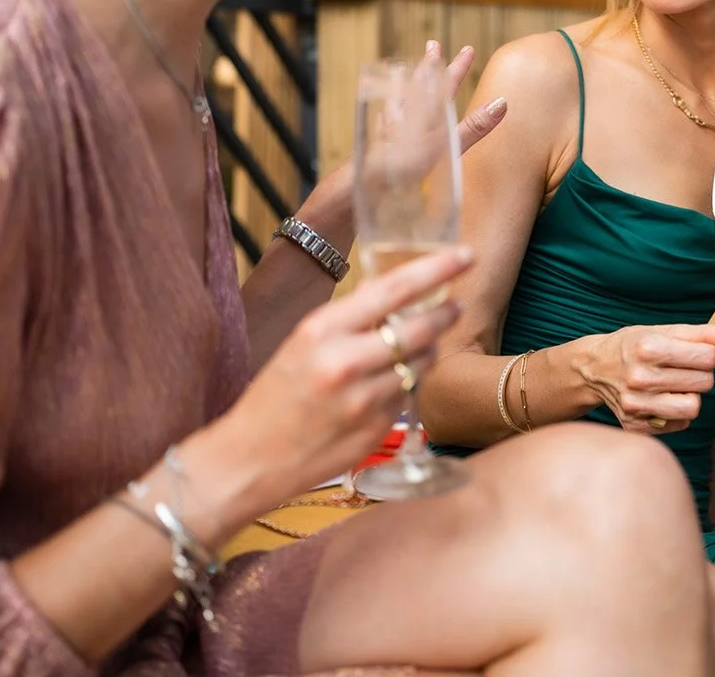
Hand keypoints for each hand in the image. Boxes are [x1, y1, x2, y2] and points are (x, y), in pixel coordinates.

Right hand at [208, 249, 469, 505]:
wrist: (249, 459)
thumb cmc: (274, 395)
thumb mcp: (301, 343)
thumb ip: (349, 318)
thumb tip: (388, 291)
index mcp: (322, 330)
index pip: (394, 289)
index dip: (437, 269)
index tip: (465, 255)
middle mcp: (346, 362)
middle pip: (420, 328)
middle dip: (446, 314)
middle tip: (456, 306)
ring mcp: (364, 400)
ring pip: (422, 363)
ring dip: (428, 351)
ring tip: (418, 346)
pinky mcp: (377, 429)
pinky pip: (408, 395)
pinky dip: (407, 384)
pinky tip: (389, 385)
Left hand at [290, 43, 507, 251]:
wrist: (360, 188)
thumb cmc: (404, 168)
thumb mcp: (446, 148)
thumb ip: (472, 128)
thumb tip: (501, 103)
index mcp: (425, 117)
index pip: (445, 86)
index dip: (458, 68)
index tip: (468, 50)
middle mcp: (406, 118)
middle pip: (420, 87)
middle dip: (430, 68)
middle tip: (433, 47)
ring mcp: (389, 131)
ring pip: (399, 100)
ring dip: (405, 84)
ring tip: (401, 69)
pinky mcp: (377, 146)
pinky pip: (384, 122)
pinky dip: (388, 113)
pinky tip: (383, 114)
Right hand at [568, 324, 714, 433]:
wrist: (595, 369)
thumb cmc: (634, 345)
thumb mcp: (664, 330)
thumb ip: (705, 334)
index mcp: (647, 348)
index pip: (708, 358)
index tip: (709, 353)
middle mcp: (639, 378)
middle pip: (704, 383)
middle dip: (703, 374)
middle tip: (687, 368)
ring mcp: (636, 405)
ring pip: (693, 408)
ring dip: (692, 396)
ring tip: (677, 386)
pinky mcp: (635, 426)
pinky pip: (679, 424)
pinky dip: (676, 412)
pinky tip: (661, 399)